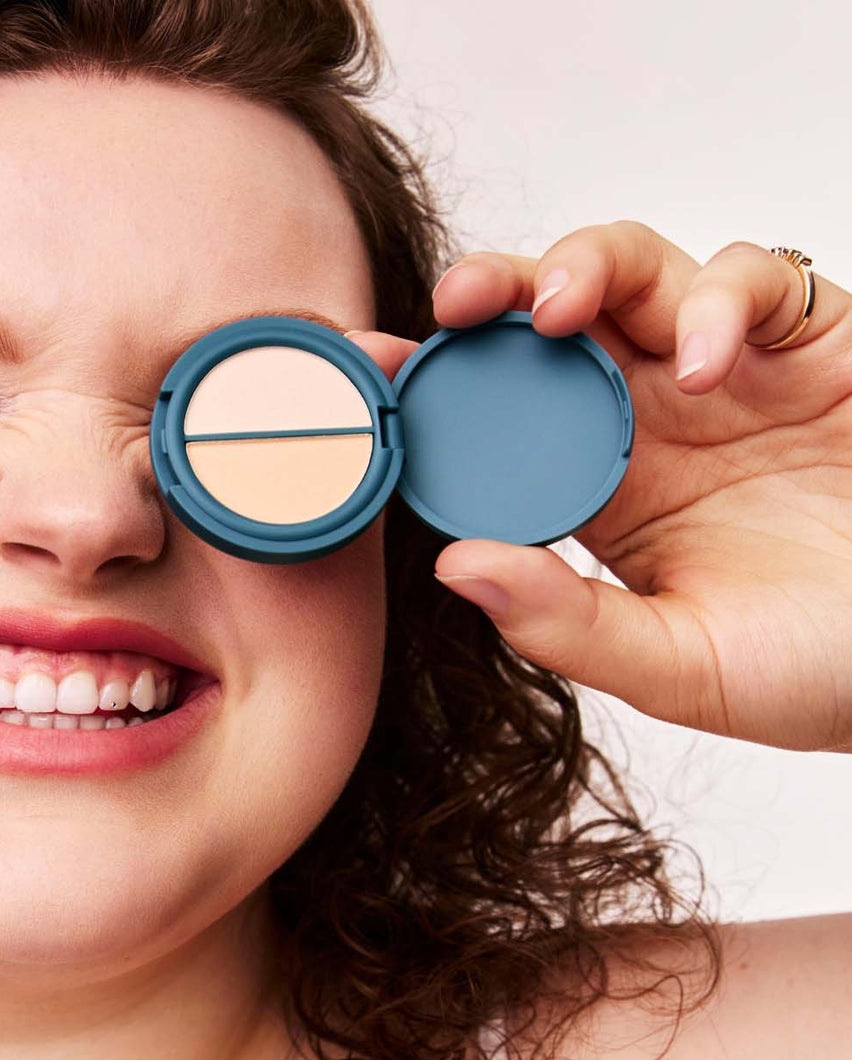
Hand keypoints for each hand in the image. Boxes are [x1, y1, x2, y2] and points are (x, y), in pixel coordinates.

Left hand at [420, 223, 851, 753]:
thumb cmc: (814, 668)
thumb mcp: (677, 667)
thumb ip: (569, 624)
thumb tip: (454, 568)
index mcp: (598, 491)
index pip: (496, 421)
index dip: (436, 393)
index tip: (374, 386)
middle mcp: (648, 420)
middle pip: (548, 322)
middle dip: (492, 294)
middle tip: (452, 305)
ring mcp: (727, 374)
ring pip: (633, 273)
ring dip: (583, 267)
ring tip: (555, 310)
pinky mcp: (814, 342)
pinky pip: (756, 282)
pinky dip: (722, 303)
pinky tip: (708, 368)